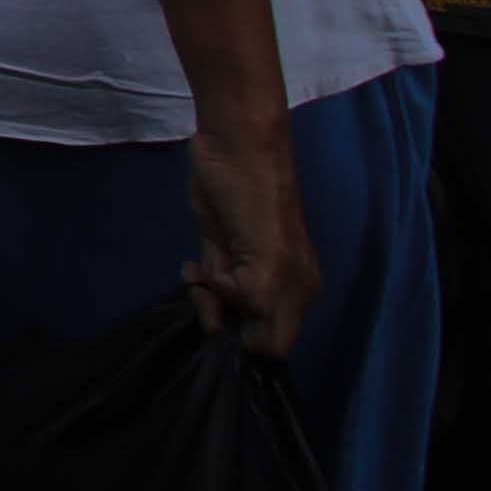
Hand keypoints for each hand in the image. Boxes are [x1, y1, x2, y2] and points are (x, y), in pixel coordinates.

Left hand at [184, 114, 321, 358]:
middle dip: (221, 320)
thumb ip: (260, 297)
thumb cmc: (256, 199)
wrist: (233, 148)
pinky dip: (198, 282)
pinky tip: (193, 266)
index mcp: (298, 291)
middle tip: (204, 292)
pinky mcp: (220, 250)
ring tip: (197, 274)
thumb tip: (236, 322)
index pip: (273, 343)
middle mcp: (276, 286)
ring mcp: (245, 268)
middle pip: (245, 330)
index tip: (229, 313)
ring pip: (223, 308)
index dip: (247, 339)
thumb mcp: (270, 254)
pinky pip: (210, 284)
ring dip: (205, 300)